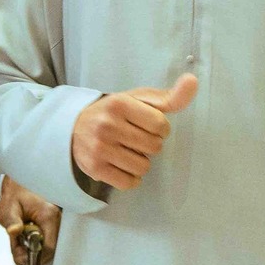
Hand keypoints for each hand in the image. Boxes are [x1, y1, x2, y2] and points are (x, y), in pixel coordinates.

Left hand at [0, 176, 60, 264]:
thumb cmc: (14, 196)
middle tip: (17, 247)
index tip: (20, 255)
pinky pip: (47, 242)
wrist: (19, 187)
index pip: (49, 247)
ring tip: (19, 239)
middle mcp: (56, 220)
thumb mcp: (8, 208)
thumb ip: (11, 221)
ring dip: (32, 249)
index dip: (35, 256)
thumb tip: (14, 231)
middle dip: (32, 253)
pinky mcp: (53, 226)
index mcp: (48, 215)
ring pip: (48, 247)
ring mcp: (56, 223)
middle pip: (50, 250)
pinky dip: (35, 244)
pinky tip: (25, 237)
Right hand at [71, 73, 197, 190]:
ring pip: (143, 167)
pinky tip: (121, 166)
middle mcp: (108, 125)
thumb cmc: (113, 113)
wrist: (71, 128)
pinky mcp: (95, 169)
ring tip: (126, 152)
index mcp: (120, 103)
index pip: (161, 125)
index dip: (159, 128)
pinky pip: (129, 183)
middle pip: (154, 148)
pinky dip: (131, 178)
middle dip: (149, 145)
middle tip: (133, 138)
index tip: (145, 125)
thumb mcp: (138, 100)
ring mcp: (99, 148)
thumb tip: (193, 81)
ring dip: (140, 162)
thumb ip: (169, 96)